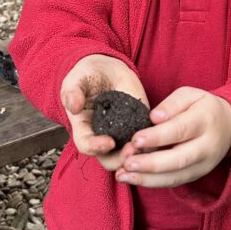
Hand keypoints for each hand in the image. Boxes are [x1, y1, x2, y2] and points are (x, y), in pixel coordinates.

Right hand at [60, 54, 147, 170]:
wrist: (107, 70)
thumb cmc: (88, 76)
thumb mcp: (77, 79)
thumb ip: (72, 91)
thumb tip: (73, 105)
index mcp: (84, 129)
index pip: (86, 146)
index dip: (96, 147)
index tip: (108, 142)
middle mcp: (103, 136)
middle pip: (109, 159)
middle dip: (121, 159)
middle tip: (132, 150)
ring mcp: (123, 133)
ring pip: (129, 155)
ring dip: (138, 155)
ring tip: (145, 147)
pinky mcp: (140, 125)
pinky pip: (147, 141)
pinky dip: (152, 144)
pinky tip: (157, 139)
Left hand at [115, 87, 230, 188]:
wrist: (230, 126)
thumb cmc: (202, 107)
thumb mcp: (190, 95)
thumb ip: (171, 104)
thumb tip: (154, 118)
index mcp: (206, 120)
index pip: (180, 130)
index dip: (157, 137)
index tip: (136, 139)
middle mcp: (207, 146)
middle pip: (179, 159)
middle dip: (151, 163)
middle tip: (127, 163)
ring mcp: (204, 165)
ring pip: (175, 176)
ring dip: (147, 179)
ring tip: (122, 175)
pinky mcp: (196, 175)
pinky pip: (174, 182)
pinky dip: (152, 183)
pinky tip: (132, 179)